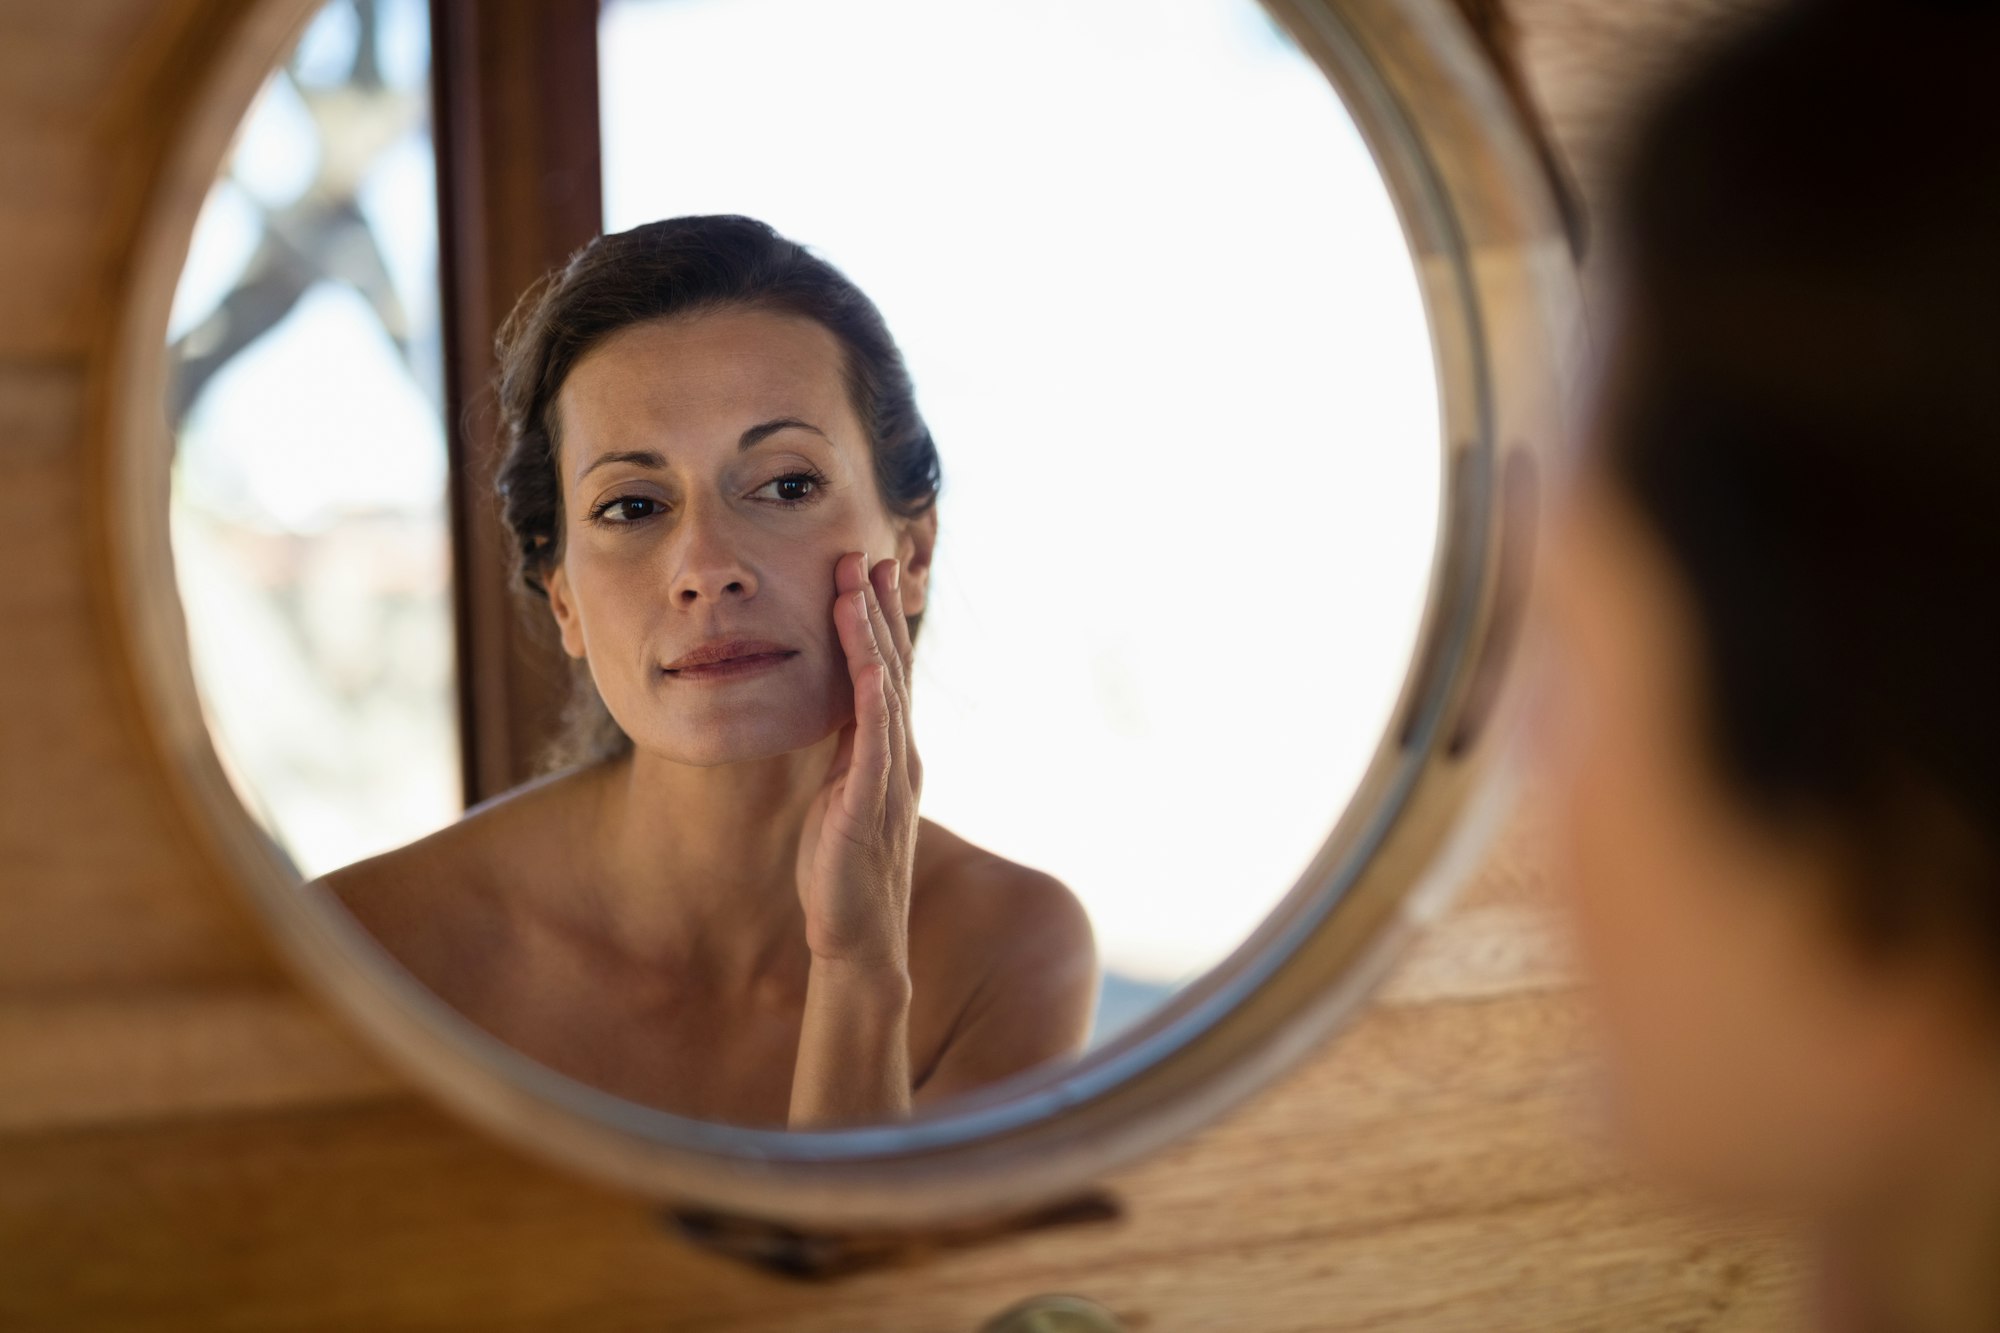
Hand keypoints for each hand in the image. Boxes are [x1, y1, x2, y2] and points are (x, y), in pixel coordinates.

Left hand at [795, 551, 922, 971]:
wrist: (857, 938)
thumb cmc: (839, 871)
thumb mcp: (840, 796)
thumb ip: (844, 754)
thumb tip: (832, 715)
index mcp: (888, 752)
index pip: (886, 673)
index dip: (876, 621)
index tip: (866, 571)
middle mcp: (899, 755)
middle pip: (893, 667)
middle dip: (877, 609)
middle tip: (866, 554)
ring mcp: (890, 776)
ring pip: (886, 691)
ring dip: (872, 635)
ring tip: (858, 586)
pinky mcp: (872, 802)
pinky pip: (875, 739)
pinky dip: (876, 696)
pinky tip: (871, 662)